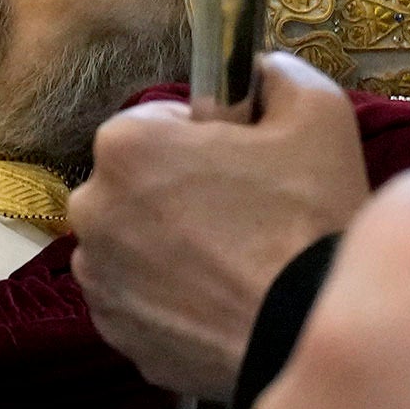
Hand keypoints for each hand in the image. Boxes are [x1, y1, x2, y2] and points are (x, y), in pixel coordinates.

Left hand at [68, 56, 371, 401]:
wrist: (309, 336)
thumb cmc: (311, 218)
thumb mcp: (318, 112)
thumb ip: (277, 74)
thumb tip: (257, 72)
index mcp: (126, 144)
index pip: (159, 122)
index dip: (207, 139)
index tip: (246, 164)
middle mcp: (91, 209)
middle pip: (138, 185)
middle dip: (181, 193)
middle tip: (247, 216)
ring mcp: (97, 279)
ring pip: (134, 244)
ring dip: (170, 247)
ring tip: (237, 265)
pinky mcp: (115, 334)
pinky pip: (140, 300)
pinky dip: (171, 299)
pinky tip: (221, 303)